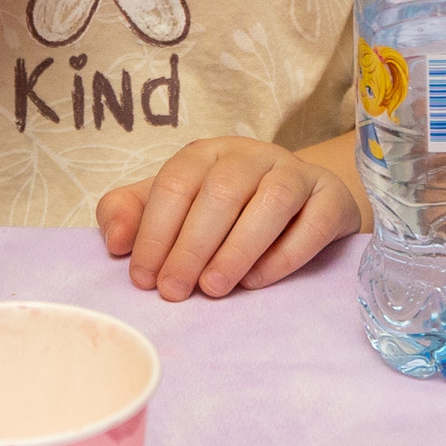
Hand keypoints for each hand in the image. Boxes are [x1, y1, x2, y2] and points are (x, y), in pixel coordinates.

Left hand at [98, 137, 363, 299]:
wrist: (304, 205)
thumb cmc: (228, 212)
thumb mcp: (174, 207)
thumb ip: (132, 215)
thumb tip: (114, 241)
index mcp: (208, 154)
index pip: (176, 183)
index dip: (154, 232)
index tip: (144, 279)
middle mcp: (252, 156)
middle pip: (221, 191)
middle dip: (191, 245)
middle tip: (175, 291)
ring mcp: (297, 174)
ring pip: (271, 200)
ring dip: (237, 247)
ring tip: (213, 289)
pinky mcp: (331, 199)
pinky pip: (313, 222)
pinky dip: (284, 254)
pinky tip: (256, 281)